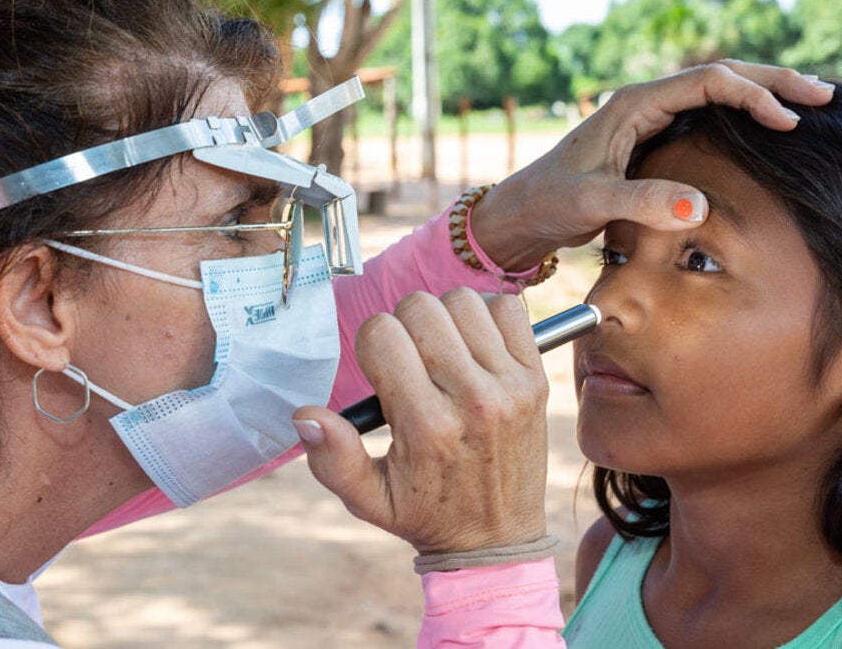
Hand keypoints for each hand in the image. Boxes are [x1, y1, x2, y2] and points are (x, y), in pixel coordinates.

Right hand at [292, 288, 548, 553]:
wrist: (497, 539)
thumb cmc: (427, 514)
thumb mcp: (369, 499)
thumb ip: (332, 459)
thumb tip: (305, 416)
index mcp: (426, 425)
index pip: (382, 334)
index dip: (372, 345)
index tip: (382, 372)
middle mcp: (472, 399)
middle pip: (420, 309)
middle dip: (404, 328)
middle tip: (410, 362)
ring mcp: (510, 385)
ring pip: (462, 302)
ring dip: (444, 320)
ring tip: (441, 354)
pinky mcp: (536, 378)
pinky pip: (509, 309)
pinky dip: (487, 317)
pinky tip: (475, 348)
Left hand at [471, 60, 835, 268]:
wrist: (525, 213)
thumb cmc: (552, 202)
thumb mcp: (595, 203)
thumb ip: (644, 202)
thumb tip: (701, 207)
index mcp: (634, 103)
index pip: (708, 82)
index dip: (753, 95)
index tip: (788, 120)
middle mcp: (646, 103)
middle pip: (722, 78)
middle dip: (774, 81)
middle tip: (824, 96)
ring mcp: (651, 119)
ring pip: (719, 95)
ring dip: (764, 95)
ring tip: (811, 103)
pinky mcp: (655, 141)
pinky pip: (709, 118)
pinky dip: (745, 118)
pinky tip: (772, 128)